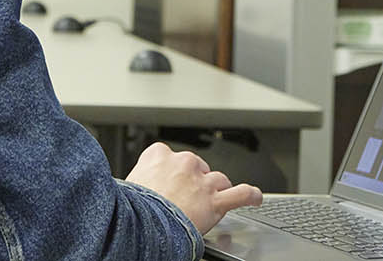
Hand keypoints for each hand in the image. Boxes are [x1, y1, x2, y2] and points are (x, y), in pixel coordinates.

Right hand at [125, 142, 262, 234]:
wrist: (142, 227)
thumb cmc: (131, 210)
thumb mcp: (127, 186)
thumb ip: (139, 180)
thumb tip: (131, 189)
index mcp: (158, 156)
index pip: (168, 155)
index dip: (170, 170)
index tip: (168, 180)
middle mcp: (183, 163)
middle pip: (197, 166)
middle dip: (195, 180)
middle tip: (186, 198)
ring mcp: (201, 182)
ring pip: (218, 179)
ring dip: (216, 190)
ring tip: (213, 199)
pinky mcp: (215, 201)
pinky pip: (241, 195)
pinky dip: (251, 196)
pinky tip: (255, 197)